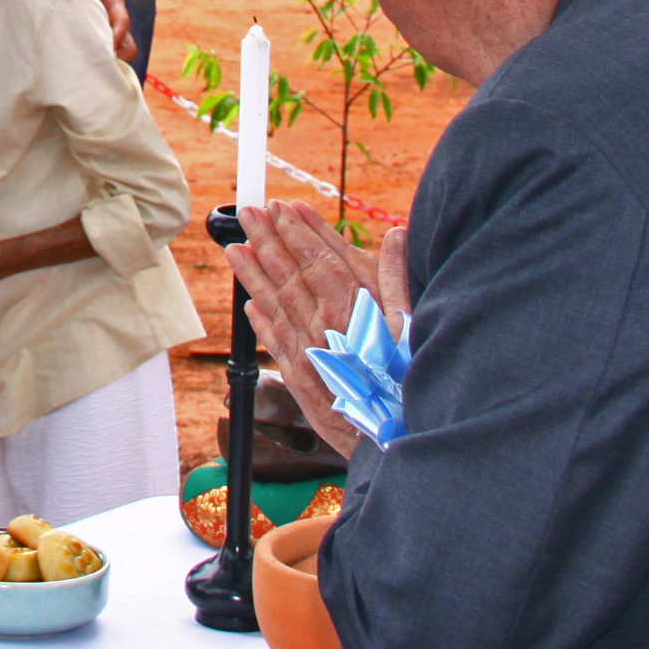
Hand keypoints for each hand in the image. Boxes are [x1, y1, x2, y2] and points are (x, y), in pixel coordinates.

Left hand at [58, 0, 139, 71]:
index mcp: (114, 3)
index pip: (122, 21)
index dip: (119, 33)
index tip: (111, 44)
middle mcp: (113, 23)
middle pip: (128, 47)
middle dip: (118, 57)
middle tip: (100, 64)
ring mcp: (105, 35)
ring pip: (116, 59)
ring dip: (106, 66)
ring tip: (88, 72)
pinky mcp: (94, 46)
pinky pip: (100, 62)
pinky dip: (94, 69)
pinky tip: (77, 73)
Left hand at [226, 201, 406, 457]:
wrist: (392, 442)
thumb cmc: (409, 379)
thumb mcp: (414, 322)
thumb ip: (399, 277)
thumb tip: (397, 235)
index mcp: (348, 307)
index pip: (316, 257)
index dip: (296, 230)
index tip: (279, 206)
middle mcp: (320, 325)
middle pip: (288, 274)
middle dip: (267, 240)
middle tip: (246, 211)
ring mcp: (306, 352)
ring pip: (274, 303)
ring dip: (253, 274)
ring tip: (234, 248)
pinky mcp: (300, 380)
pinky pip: (275, 341)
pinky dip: (262, 321)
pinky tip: (250, 306)